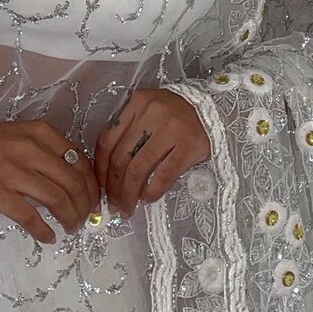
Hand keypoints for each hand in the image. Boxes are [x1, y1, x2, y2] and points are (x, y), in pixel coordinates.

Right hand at [0, 110, 100, 245]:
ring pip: (57, 200)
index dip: (92, 186)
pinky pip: (29, 217)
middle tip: (84, 221)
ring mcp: (14, 171)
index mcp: (41, 133)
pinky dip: (44, 230)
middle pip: (74, 183)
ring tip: (70, 229)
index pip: (80, 162)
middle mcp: (32, 150)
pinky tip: (48, 238)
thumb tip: (70, 183)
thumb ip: (44, 152)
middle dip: (85, 206)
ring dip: (70, 219)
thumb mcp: (20, 135)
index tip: (94, 202)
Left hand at [93, 88, 211, 217]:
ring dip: (129, 194)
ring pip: (139, 168)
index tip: (100, 187)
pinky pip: (164, 174)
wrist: (212, 109)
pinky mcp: (189, 145)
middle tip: (114, 205)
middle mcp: (151, 113)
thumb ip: (128, 131)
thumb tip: (109, 172)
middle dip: (113, 187)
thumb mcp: (148, 112)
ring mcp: (171, 128)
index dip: (100, 169)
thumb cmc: (175, 114)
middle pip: (121, 157)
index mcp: (136, 104)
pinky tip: (148, 198)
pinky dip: (152, 191)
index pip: (107, 140)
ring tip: (127, 207)